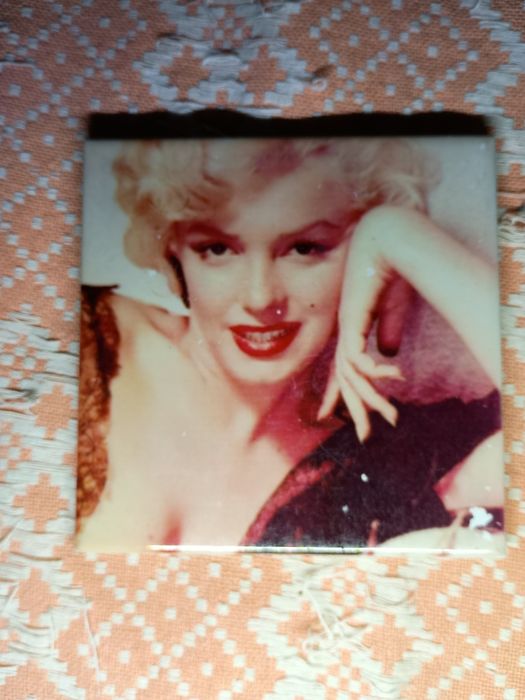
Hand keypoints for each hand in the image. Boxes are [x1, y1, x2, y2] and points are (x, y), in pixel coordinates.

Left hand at [317, 212, 409, 440]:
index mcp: (352, 329)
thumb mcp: (393, 310)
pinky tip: (395, 375)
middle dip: (355, 409)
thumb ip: (387, 333)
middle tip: (365, 436)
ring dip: (373, 399)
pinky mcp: (351, 323)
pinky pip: (359, 359)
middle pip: (345, 380)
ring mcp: (346, 329)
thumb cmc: (392, 271)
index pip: (342, 368)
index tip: (331, 414)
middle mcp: (345, 332)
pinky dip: (377, 371)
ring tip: (390, 418)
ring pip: (353, 376)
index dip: (337, 392)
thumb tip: (388, 356)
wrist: (387, 243)